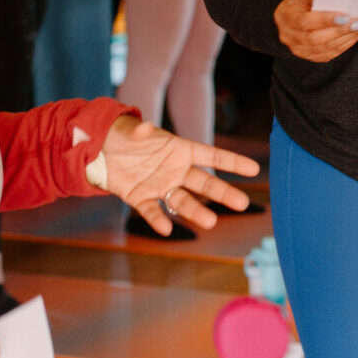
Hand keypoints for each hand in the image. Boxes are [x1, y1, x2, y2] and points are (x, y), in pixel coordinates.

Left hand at [101, 115, 260, 235]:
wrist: (103, 151)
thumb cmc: (125, 134)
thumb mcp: (133, 129)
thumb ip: (141, 131)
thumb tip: (145, 128)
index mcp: (181, 149)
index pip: (212, 155)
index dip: (233, 162)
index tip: (254, 169)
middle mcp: (175, 170)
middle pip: (204, 182)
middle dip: (223, 193)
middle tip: (243, 204)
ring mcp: (160, 185)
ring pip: (183, 200)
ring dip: (195, 211)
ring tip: (210, 222)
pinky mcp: (141, 198)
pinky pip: (153, 210)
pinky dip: (158, 219)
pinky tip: (166, 229)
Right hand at [273, 0, 357, 62]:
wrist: (291, 13)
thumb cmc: (303, 0)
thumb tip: (348, 0)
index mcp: (286, 16)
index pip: (305, 22)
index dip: (325, 20)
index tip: (346, 16)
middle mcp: (288, 36)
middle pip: (315, 39)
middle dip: (340, 30)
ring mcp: (297, 49)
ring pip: (325, 49)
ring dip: (347, 38)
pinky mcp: (309, 56)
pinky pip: (329, 54)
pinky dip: (345, 44)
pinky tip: (356, 34)